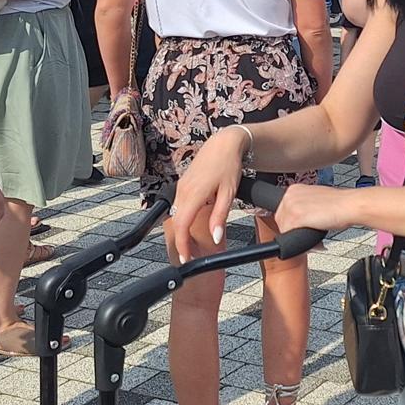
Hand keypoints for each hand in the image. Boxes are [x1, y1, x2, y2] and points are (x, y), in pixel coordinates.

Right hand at [164, 131, 246, 259]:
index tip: (187, 259)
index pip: (182, 226)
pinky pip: (178, 207)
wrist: (224, 144)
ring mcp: (181, 187)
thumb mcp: (228, 193)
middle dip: (182, 242)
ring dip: (182, 232)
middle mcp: (182, 191)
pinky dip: (182, 220)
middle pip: (176, 223)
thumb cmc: (228, 166)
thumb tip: (216, 238)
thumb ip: (220, 217)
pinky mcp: (183, 184)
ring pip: (176, 215)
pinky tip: (192, 227)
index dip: (183, 245)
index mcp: (193, 194)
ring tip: (192, 246)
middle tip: (191, 257)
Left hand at [275, 183, 355, 234]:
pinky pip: (290, 238)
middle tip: (311, 233)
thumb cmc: (340, 204)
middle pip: (281, 222)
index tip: (305, 227)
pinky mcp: (295, 218)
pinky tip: (316, 240)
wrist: (350, 205)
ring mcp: (291, 206)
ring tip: (315, 236)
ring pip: (285, 231)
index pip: (283, 212)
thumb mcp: (316, 199)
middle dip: (294, 232)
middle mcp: (290, 195)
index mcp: (294, 189)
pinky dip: (303, 244)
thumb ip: (304, 206)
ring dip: (299, 239)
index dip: (294, 224)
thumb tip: (300, 219)